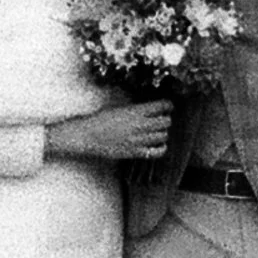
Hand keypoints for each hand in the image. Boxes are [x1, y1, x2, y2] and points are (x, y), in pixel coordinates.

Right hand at [50, 101, 174, 162]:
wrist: (88, 135)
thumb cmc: (101, 119)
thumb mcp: (119, 107)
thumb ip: (136, 108)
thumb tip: (149, 107)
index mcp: (135, 111)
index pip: (161, 106)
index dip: (168, 105)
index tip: (168, 106)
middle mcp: (139, 125)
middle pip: (166, 121)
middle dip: (166, 119)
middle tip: (163, 118)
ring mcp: (138, 140)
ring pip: (163, 135)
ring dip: (163, 132)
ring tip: (158, 131)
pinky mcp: (135, 152)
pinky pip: (157, 152)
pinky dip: (161, 148)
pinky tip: (159, 144)